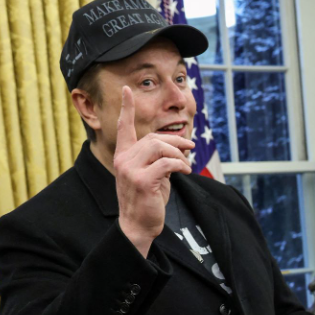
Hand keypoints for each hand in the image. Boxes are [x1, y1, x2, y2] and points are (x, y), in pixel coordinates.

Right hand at [113, 86, 193, 255]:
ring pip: (160, 147)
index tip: (126, 90)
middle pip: (153, 138)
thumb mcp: (151, 174)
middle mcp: (124, 159)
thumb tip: (178, 147)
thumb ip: (158, 158)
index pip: (124, 127)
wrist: (138, 225)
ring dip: (179, 154)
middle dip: (176, 141)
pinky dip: (180, 165)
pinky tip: (184, 171)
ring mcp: (130, 169)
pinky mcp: (141, 180)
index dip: (126, 108)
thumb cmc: (147, 200)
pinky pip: (167, 163)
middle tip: (190, 147)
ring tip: (185, 164)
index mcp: (124, 156)